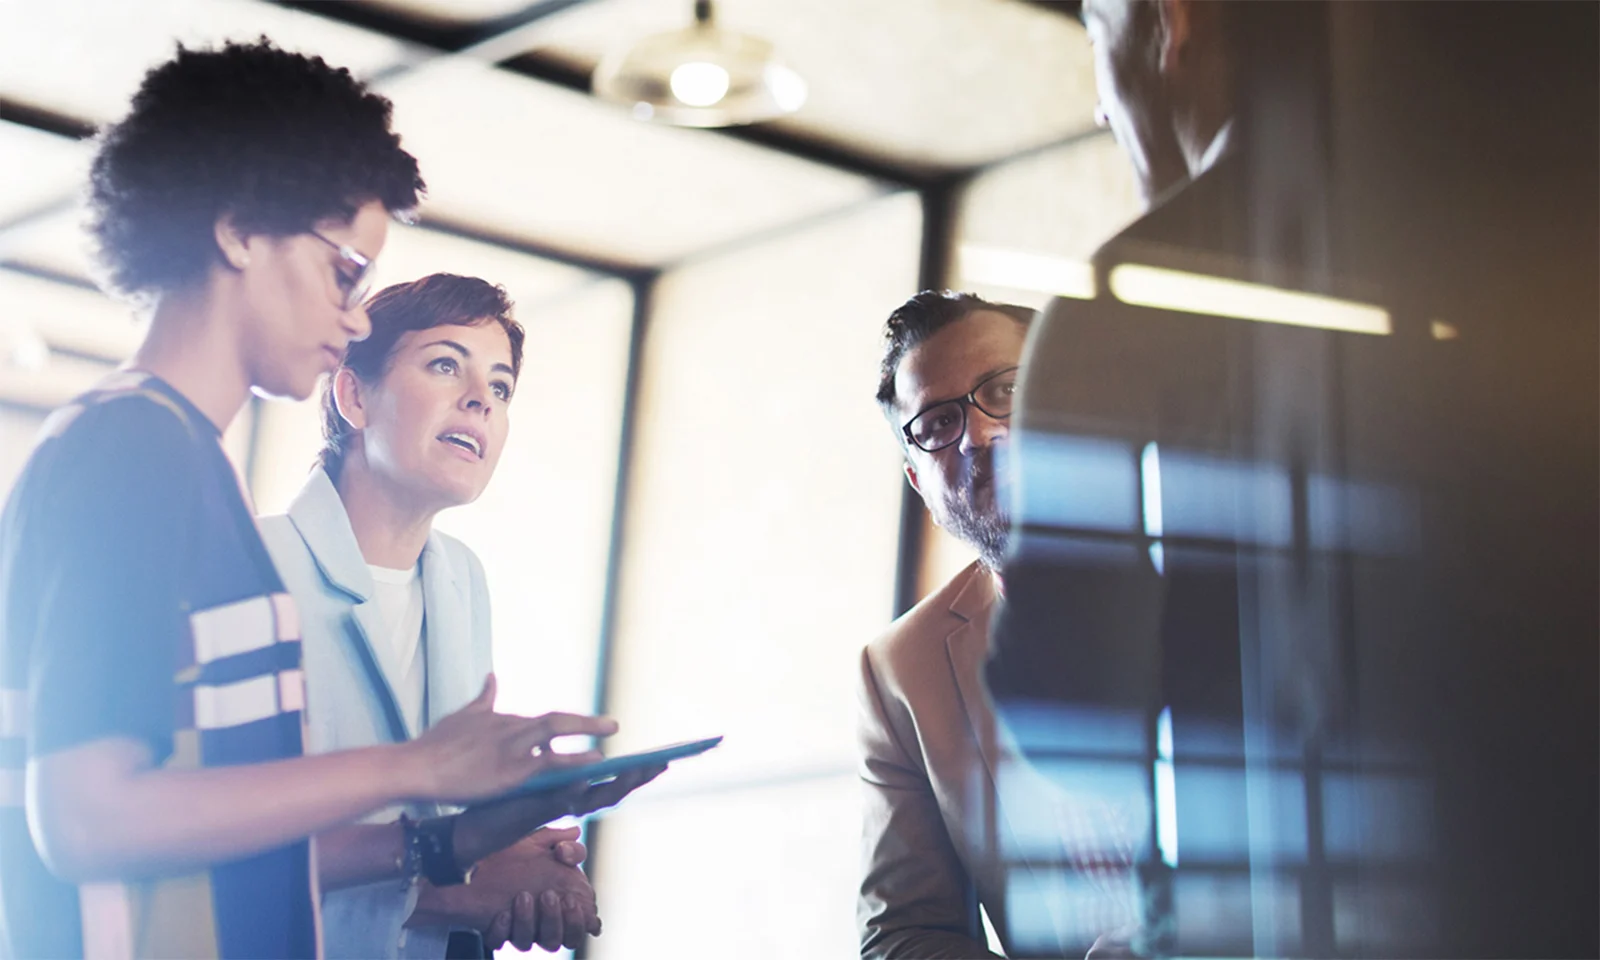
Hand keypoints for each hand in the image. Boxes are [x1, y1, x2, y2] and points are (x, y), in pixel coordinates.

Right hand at [398, 675, 617, 803]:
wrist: (416, 766)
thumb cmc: (435, 745)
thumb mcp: (463, 716)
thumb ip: (484, 699)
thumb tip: (493, 677)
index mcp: (502, 720)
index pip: (542, 721)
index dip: (568, 725)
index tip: (588, 727)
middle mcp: (511, 728)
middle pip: (556, 720)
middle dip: (586, 722)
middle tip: (613, 724)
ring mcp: (511, 748)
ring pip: (556, 732)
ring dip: (586, 731)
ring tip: (611, 736)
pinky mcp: (508, 770)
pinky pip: (548, 763)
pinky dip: (573, 761)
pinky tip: (594, 764)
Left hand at [417, 829, 597, 952]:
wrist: (474, 854)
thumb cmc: (512, 850)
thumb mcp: (540, 841)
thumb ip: (562, 841)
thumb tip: (576, 836)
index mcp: (561, 901)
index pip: (581, 923)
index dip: (580, 920)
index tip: (571, 900)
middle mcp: (542, 918)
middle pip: (560, 939)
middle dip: (557, 922)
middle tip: (549, 896)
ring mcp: (518, 925)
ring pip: (531, 942)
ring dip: (530, 922)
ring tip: (523, 897)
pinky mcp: (495, 928)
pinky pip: (500, 940)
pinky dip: (502, 930)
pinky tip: (501, 913)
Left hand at [453, 764, 668, 866]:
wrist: (474, 817)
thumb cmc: (503, 795)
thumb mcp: (528, 769)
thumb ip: (543, 753)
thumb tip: (551, 730)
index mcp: (572, 789)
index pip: (612, 779)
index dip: (637, 770)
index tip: (663, 758)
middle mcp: (570, 801)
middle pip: (613, 790)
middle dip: (639, 777)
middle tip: (664, 763)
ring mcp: (556, 807)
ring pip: (595, 798)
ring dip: (618, 784)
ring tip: (639, 768)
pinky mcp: (538, 810)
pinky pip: (560, 801)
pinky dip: (574, 790)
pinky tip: (585, 778)